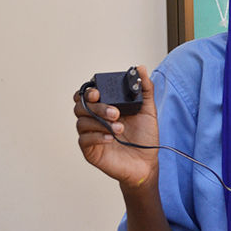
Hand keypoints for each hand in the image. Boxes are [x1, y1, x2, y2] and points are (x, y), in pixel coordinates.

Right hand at [73, 65, 158, 189]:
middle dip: (97, 107)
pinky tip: (110, 137)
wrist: (147, 162)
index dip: (89, 91)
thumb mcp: (148, 110)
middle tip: (115, 113)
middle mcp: (96, 119)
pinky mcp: (90, 150)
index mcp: (106, 107)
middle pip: (81, 106)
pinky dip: (97, 136)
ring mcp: (91, 134)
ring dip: (100, 123)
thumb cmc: (145, 137)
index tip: (98, 92)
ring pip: (81, 122)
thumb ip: (144, 89)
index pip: (87, 94)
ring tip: (120, 128)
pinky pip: (84, 140)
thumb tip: (140, 68)